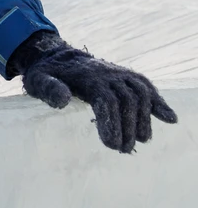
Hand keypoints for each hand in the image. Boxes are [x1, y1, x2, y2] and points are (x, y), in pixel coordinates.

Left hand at [10, 32, 176, 152]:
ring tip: (142, 140)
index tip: (111, 145)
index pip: (106, 100)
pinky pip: (146, 87)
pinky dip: (159, 102)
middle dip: (128, 127)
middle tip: (123, 150)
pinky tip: (169, 119)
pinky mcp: (125, 76)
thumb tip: (64, 100)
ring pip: (140, 94)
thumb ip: (49, 89)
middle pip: (127, 100)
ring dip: (144, 118)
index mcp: (86, 76)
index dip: (111, 123)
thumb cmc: (45, 73)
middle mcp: (107, 73)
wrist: (56, 56)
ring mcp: (118, 73)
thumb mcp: (38, 80)